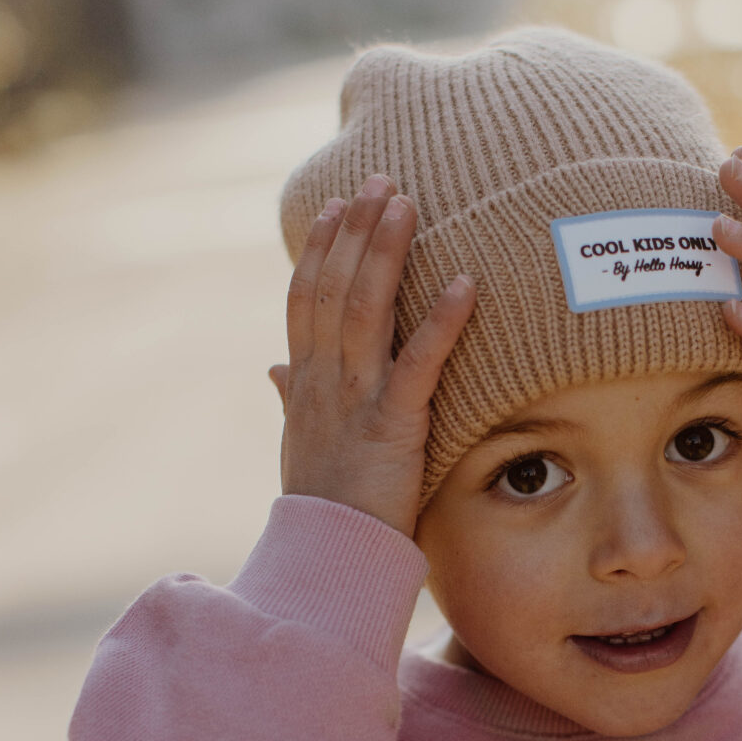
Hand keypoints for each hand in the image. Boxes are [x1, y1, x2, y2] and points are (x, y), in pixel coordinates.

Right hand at [269, 175, 475, 539]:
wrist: (325, 562)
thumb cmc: (321, 510)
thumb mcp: (300, 447)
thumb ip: (292, 400)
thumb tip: (274, 368)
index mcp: (304, 386)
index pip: (305, 301)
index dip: (320, 251)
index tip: (334, 207)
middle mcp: (322, 383)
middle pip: (333, 288)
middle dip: (355, 230)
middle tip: (379, 178)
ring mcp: (354, 402)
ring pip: (364, 309)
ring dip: (385, 252)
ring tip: (405, 203)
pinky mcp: (392, 427)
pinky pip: (419, 364)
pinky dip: (442, 321)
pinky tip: (467, 284)